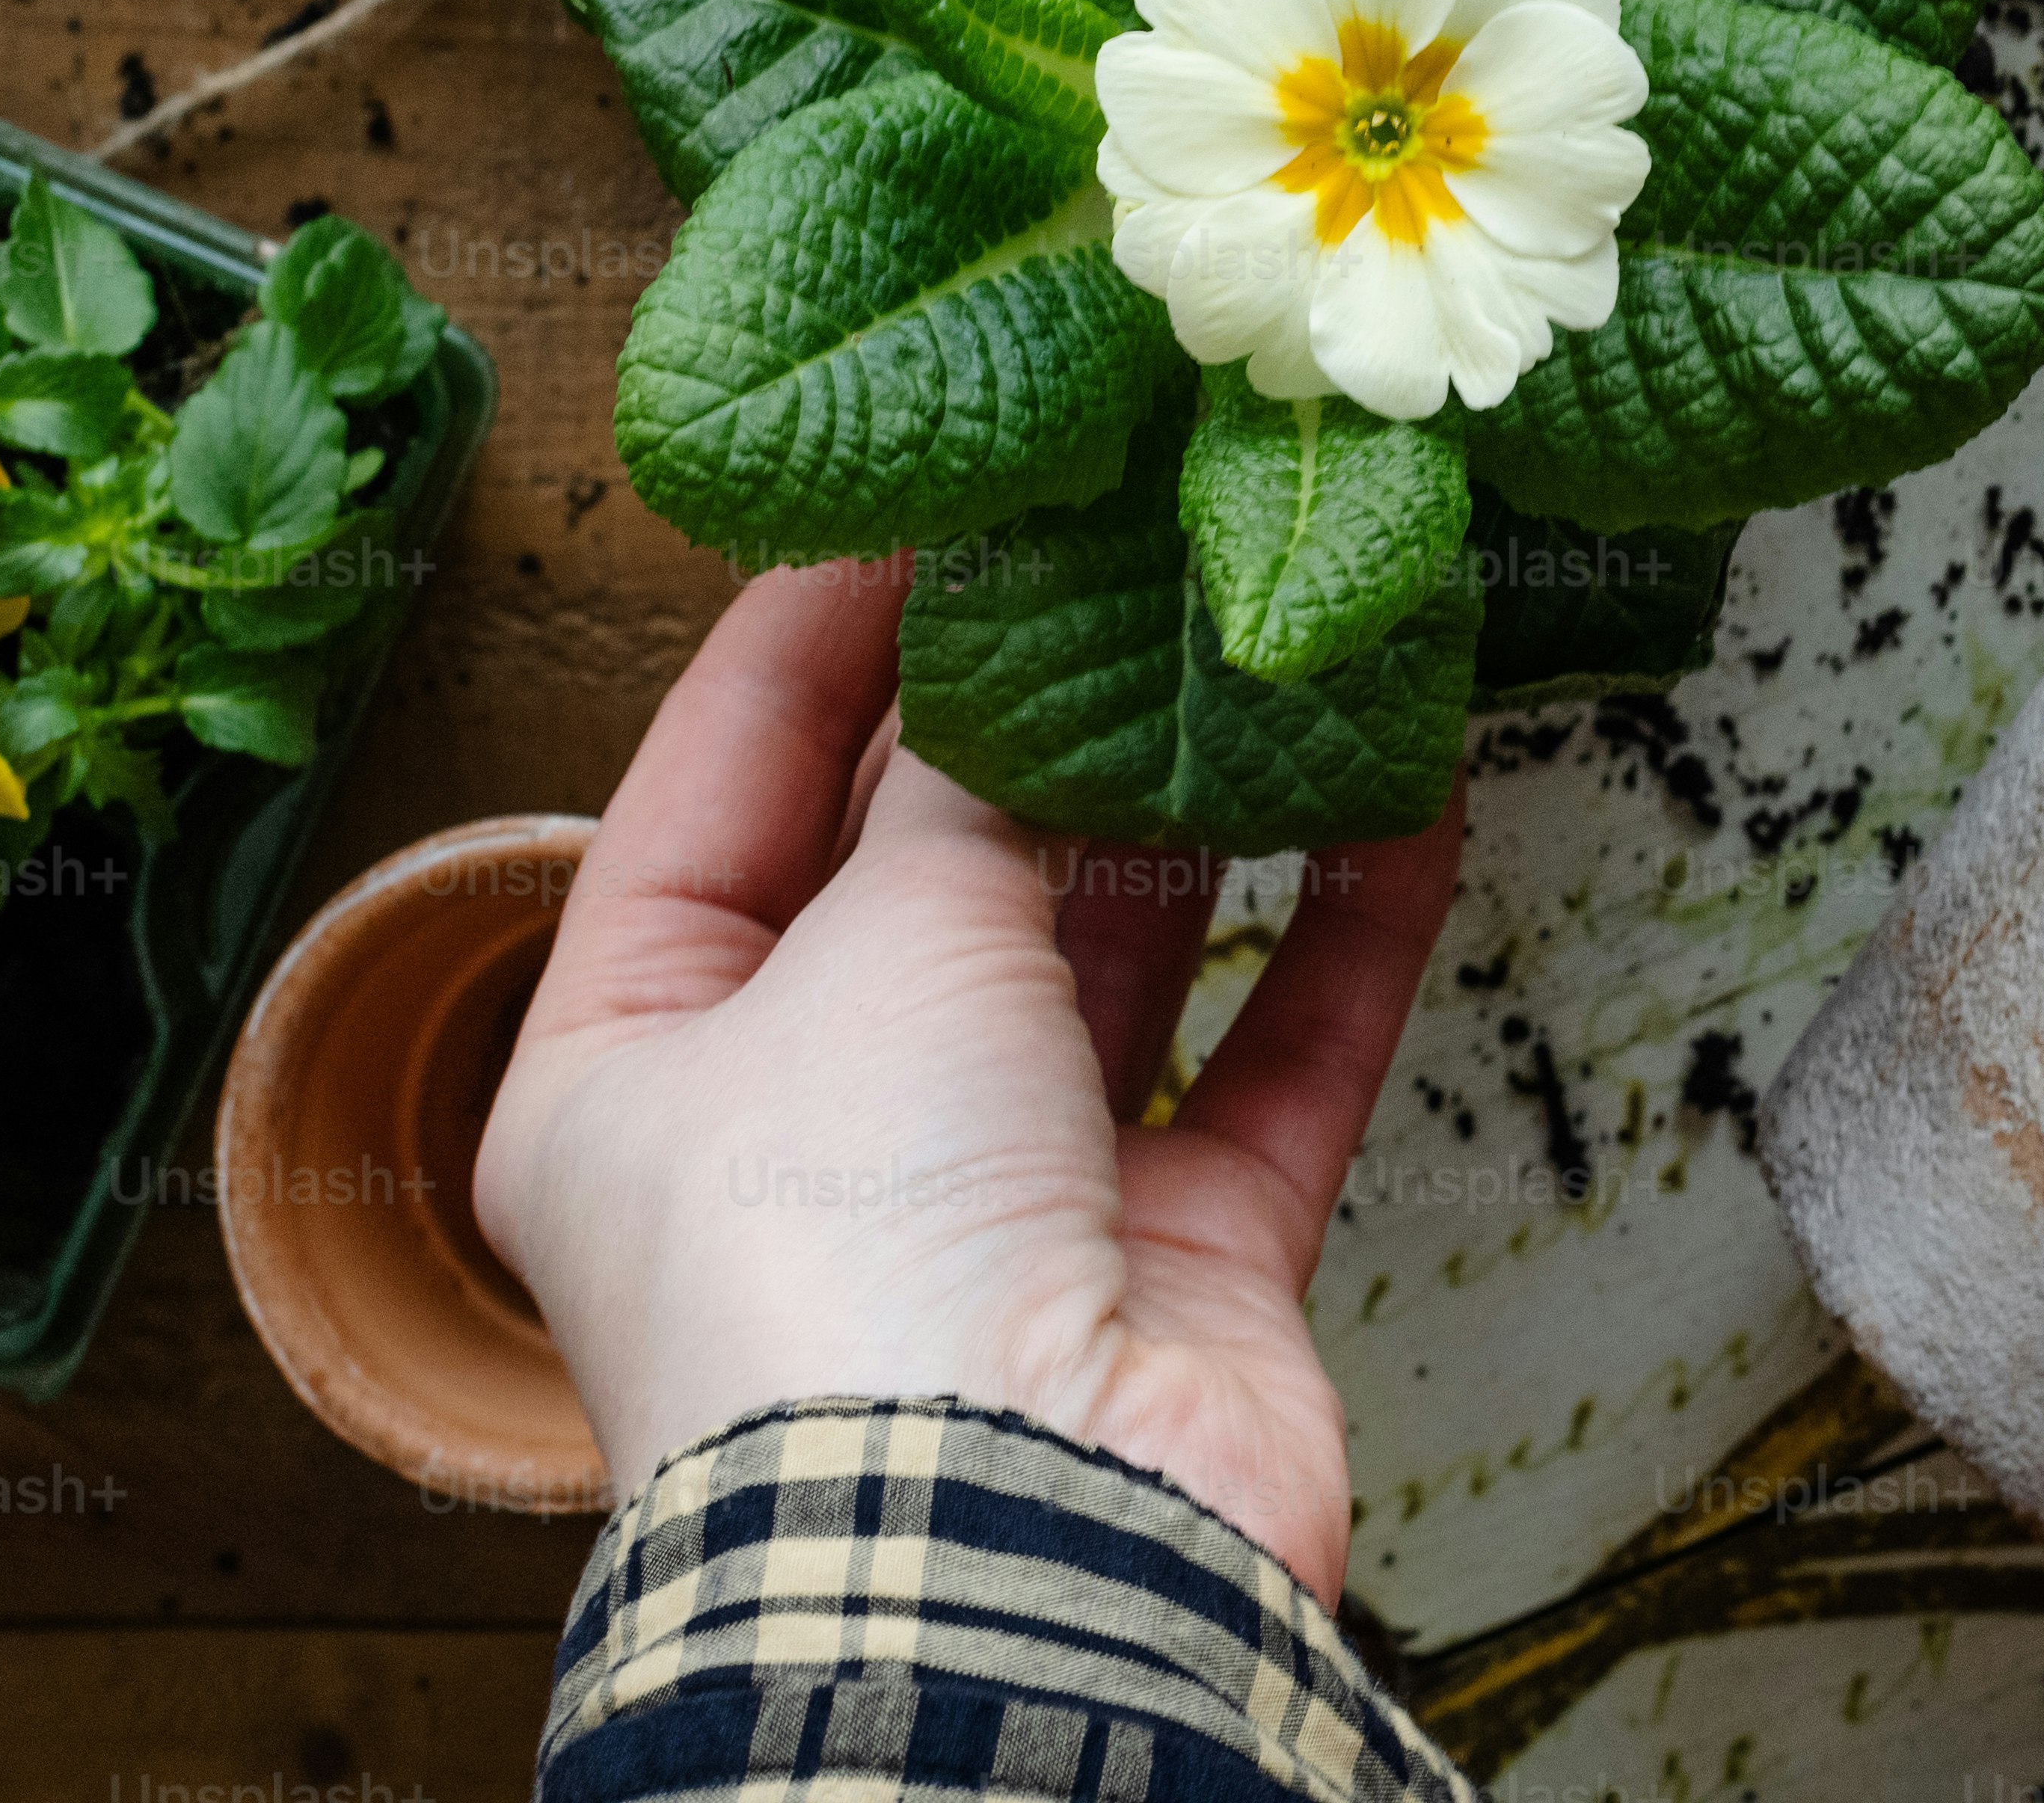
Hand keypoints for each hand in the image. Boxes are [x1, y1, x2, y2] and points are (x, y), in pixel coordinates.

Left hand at [470, 557, 1463, 1600]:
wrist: (1013, 1552)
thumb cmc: (850, 1256)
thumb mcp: (878, 942)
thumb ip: (970, 779)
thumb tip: (1032, 636)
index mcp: (633, 1070)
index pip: (712, 792)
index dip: (815, 632)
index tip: (932, 490)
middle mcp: (807, 1137)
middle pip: (920, 869)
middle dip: (1029, 707)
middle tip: (1126, 529)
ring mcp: (998, 1205)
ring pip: (1113, 954)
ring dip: (1203, 801)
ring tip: (1274, 631)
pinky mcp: (1175, 1268)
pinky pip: (1273, 1061)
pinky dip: (1345, 929)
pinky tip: (1410, 791)